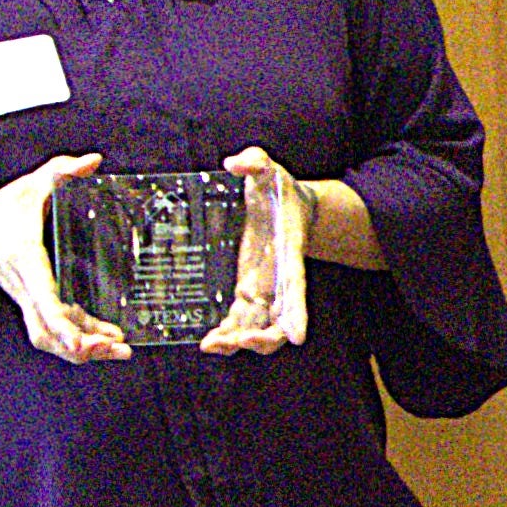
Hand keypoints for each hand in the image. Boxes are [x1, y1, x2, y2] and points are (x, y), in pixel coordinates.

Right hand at [0, 154, 130, 364]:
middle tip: (116, 347)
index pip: (43, 297)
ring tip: (117, 349)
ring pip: (48, 337)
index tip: (79, 340)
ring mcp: (26, 299)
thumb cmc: (1, 209)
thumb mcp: (30, 184)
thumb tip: (92, 161)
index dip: (61, 322)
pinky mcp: (31, 304)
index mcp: (27, 259)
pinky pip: (51, 331)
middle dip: (80, 346)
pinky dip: (75, 340)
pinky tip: (103, 341)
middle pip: (47, 331)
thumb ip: (61, 170)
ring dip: (80, 350)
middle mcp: (26, 287)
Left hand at [193, 151, 314, 356]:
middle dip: (263, 337)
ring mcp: (264, 289)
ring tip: (212, 345)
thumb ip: (256, 161)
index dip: (297, 313)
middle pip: (279, 321)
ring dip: (240, 342)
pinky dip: (228, 335)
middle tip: (239, 340)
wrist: (287, 204)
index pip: (296, 287)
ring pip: (259, 328)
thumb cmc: (279, 188)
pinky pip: (240, 321)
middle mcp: (279, 279)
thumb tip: (236, 163)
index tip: (297, 338)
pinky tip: (209, 343)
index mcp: (289, 253)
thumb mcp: (270, 169)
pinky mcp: (249, 291)